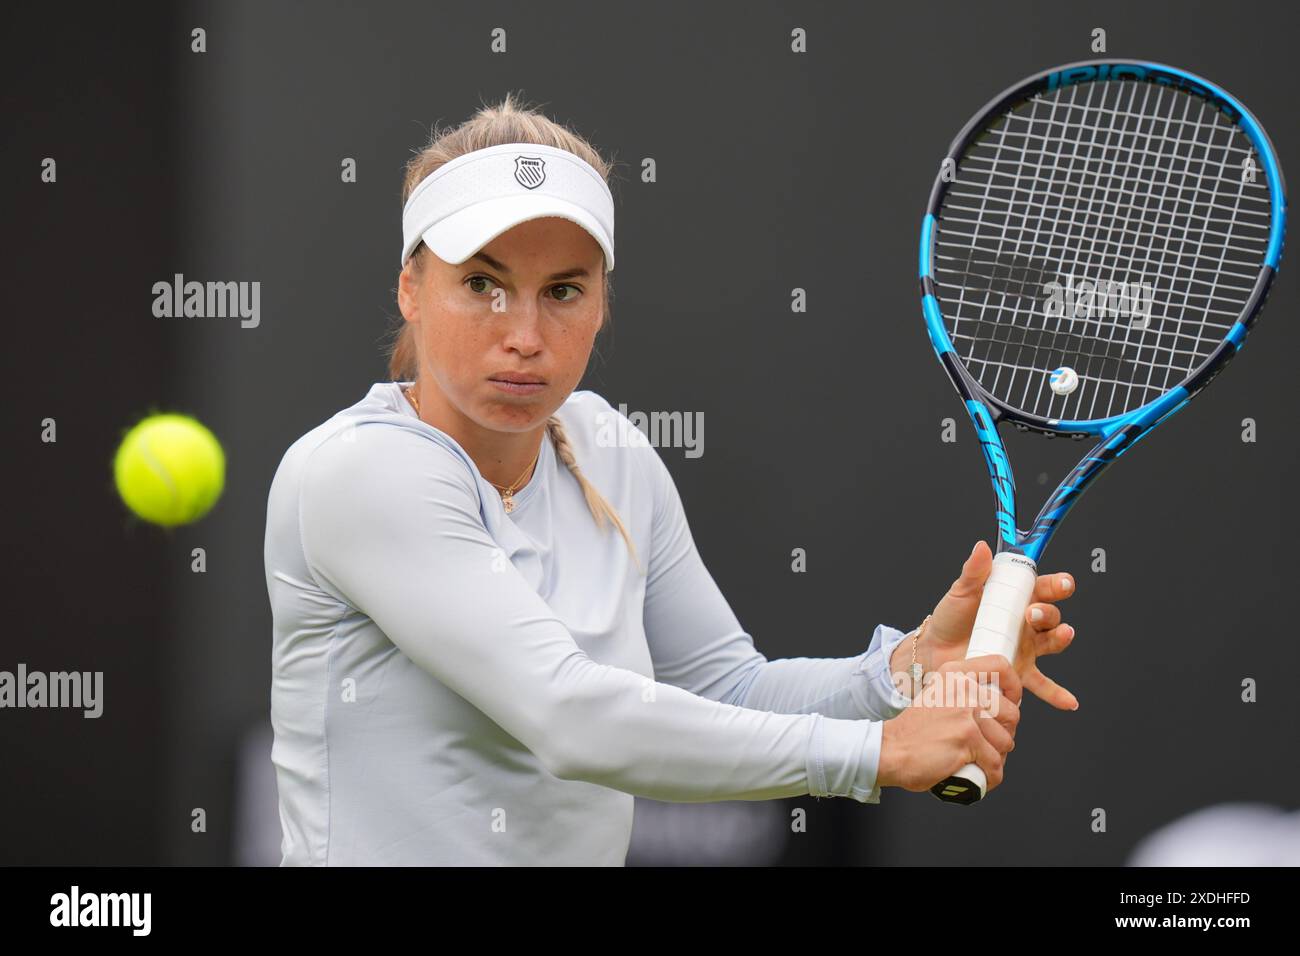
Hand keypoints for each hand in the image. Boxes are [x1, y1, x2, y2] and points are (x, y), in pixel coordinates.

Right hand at [878, 655, 1020, 792]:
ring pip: (1005, 742)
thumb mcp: (936, 696)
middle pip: (1011, 713)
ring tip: (978, 762)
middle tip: (989, 744)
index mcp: (954, 673)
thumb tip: (997, 704)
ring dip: (996, 758)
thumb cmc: (912, 731)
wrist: (889, 750)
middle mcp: (962, 688)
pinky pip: (995, 764)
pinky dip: (990, 776)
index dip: (1014, 689)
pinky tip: (979, 776)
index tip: (1011, 703)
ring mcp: (966, 713)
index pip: (1001, 667)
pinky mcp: (968, 740)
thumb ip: (962, 693)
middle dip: (1005, 735)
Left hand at [894, 540, 1079, 710]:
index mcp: (1015, 599)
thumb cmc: (950, 619)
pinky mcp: (1017, 672)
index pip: (1043, 588)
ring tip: (1062, 635)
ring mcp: (1025, 648)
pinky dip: (1057, 693)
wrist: (934, 652)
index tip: (1063, 584)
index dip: (1057, 584)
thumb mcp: (960, 593)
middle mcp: (1026, 624)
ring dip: (1060, 638)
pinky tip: (1069, 702)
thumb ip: (973, 572)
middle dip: (1048, 613)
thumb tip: (981, 547)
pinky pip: (1041, 684)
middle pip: (1051, 616)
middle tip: (1033, 613)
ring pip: (1051, 643)